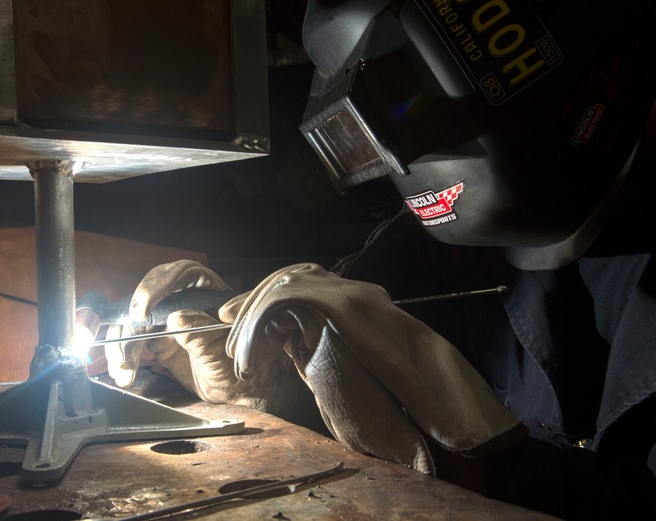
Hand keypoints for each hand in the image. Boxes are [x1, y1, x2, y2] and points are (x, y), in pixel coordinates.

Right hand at [103, 259, 229, 387]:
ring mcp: (167, 317)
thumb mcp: (226, 353)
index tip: (142, 312)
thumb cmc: (242, 365)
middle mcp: (184, 297)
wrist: (236, 387)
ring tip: (122, 369)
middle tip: (123, 343)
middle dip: (130, 321)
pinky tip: (123, 373)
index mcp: (208, 289)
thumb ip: (204, 336)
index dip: (158, 286)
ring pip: (134, 319)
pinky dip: (122, 355)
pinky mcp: (156, 337)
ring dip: (121, 343)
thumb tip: (176, 318)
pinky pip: (131, 339)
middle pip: (149, 295)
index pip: (182, 273)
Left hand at [225, 263, 524, 475]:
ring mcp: (340, 291)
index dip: (260, 298)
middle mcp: (341, 287)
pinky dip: (260, 325)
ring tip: (239, 352)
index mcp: (344, 296)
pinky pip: (284, 302)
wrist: (429, 376)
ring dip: (251, 319)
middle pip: (281, 279)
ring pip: (278, 287)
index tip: (233, 317)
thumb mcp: (344, 355)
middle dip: (248, 304)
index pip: (294, 281)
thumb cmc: (394, 376)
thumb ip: (316, 342)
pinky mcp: (337, 302)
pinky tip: (252, 353)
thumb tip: (285, 339)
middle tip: (226, 328)